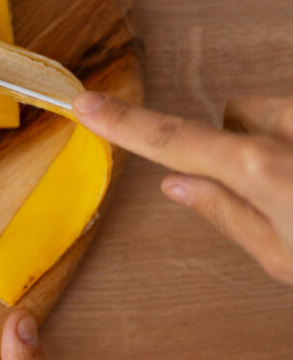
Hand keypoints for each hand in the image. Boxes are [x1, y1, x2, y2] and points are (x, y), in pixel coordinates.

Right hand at [74, 92, 292, 284]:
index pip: (171, 140)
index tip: (86, 104)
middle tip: (276, 191)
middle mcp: (288, 127)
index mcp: (259, 168)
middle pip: (236, 116)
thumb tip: (177, 185)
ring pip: (277, 114)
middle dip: (243, 145)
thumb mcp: (283, 255)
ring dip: (284, 142)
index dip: (123, 123)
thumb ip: (226, 213)